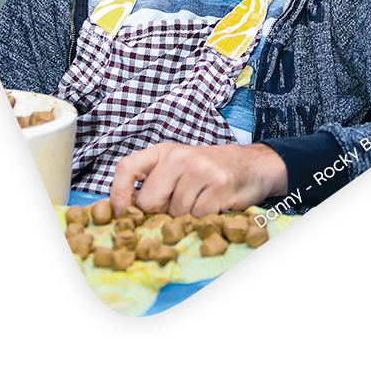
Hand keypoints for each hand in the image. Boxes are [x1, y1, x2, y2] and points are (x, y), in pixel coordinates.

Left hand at [108, 142, 288, 217]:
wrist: (252, 165)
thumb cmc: (209, 171)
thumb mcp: (177, 169)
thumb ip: (154, 184)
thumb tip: (126, 214)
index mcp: (163, 151)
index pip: (127, 167)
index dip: (118, 193)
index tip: (120, 213)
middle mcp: (179, 156)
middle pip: (150, 200)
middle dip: (160, 213)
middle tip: (177, 207)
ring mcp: (200, 168)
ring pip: (176, 212)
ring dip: (186, 217)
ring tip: (200, 202)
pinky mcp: (219, 184)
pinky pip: (198, 216)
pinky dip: (203, 219)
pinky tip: (213, 206)